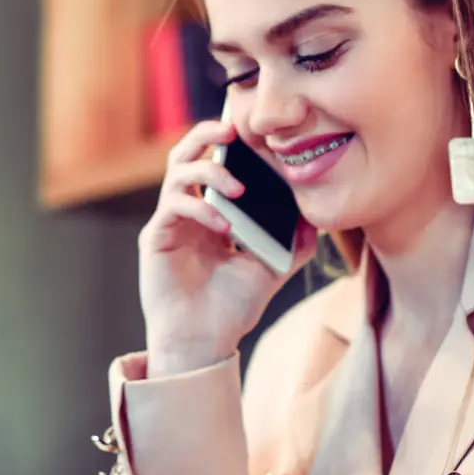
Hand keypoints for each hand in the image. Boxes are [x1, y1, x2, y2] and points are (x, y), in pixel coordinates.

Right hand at [139, 122, 316, 376]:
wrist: (203, 343)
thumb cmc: (231, 309)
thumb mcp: (271, 270)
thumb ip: (292, 243)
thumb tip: (318, 218)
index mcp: (211, 213)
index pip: (215, 163)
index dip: (231, 145)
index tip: (260, 140)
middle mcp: (187, 211)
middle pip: (186, 154)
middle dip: (207, 134)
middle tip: (232, 131)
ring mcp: (169, 223)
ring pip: (176, 172)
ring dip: (208, 171)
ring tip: (237, 188)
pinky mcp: (156, 238)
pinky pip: (174, 207)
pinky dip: (201, 208)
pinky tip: (224, 227)